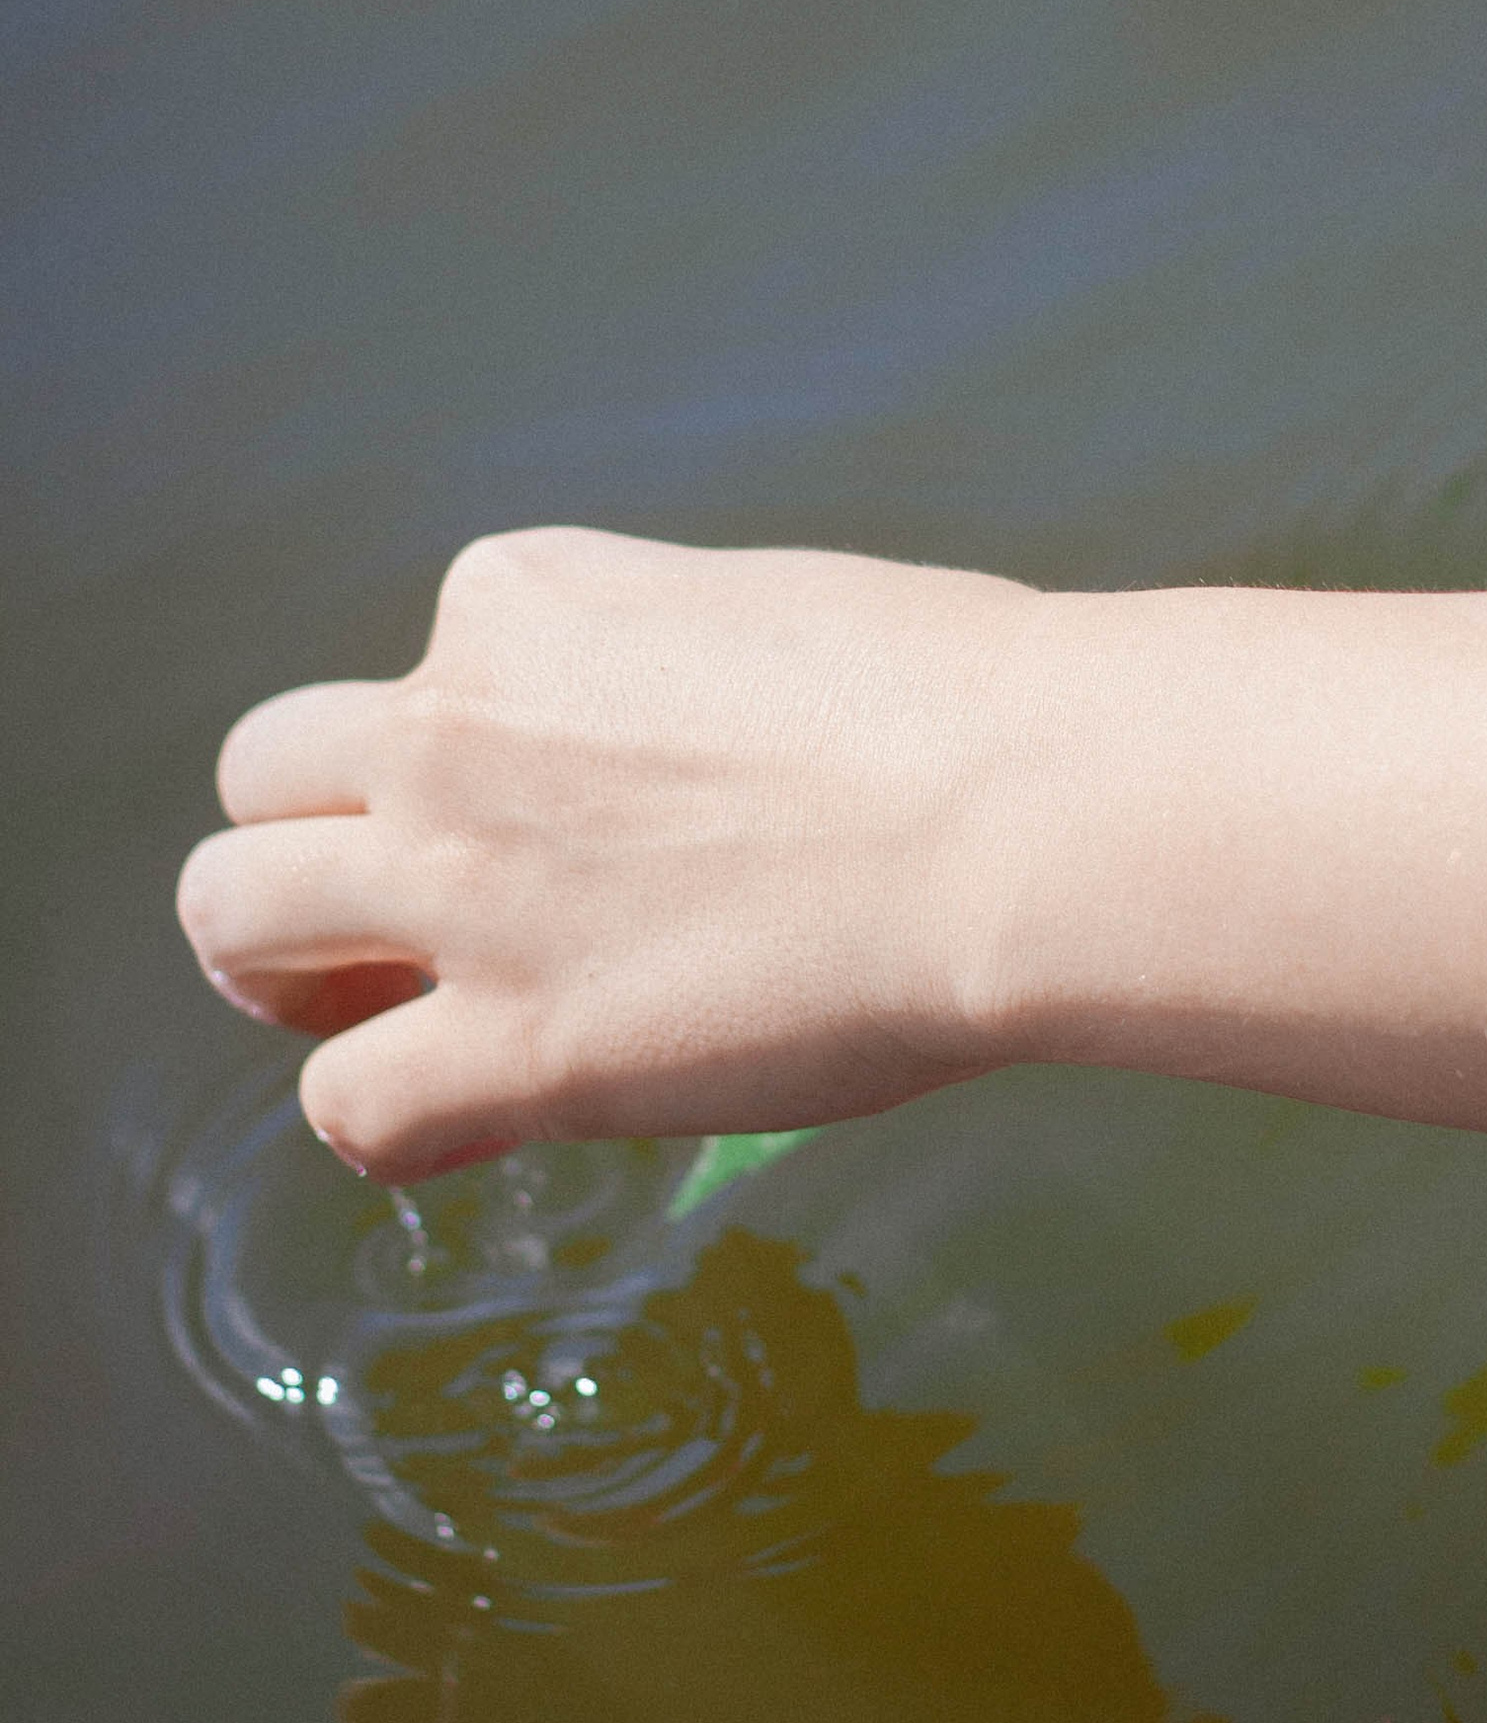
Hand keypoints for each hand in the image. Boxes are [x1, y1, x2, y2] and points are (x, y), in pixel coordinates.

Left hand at [176, 526, 1029, 1177]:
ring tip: (365, 1015)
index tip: (558, 811)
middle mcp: (454, 725)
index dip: (466, 754)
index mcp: (524, 599)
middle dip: (311, 842)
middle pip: (265, 773)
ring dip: (283, 969)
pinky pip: (349, 1104)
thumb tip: (678, 767)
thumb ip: (665, 677)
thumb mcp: (770, 617)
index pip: (420, 670)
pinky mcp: (513, 1043)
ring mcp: (461, 885)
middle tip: (390, 918)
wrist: (1016, 810)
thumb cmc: (959, 704)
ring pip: (234, 915)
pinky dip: (387, 1119)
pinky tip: (464, 1123)